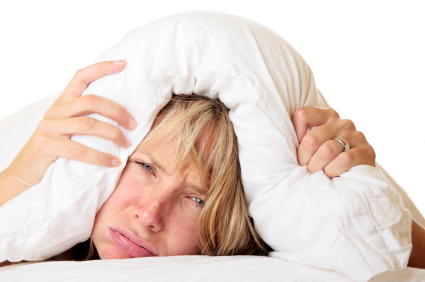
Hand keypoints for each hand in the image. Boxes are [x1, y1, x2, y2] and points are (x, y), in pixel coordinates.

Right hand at [5, 60, 136, 190]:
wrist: (25, 173)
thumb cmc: (55, 152)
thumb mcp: (69, 130)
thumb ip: (86, 120)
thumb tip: (121, 118)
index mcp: (63, 103)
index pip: (81, 77)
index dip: (102, 68)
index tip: (123, 64)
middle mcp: (56, 111)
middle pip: (91, 101)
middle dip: (117, 111)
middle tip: (133, 124)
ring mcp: (50, 127)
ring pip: (89, 124)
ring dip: (113, 135)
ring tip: (127, 144)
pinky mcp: (47, 145)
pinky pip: (80, 150)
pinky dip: (101, 157)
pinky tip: (114, 162)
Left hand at [291, 106, 375, 177]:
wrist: (354, 178)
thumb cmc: (323, 160)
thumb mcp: (310, 147)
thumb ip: (300, 138)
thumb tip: (283, 140)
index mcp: (325, 115)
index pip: (302, 115)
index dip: (296, 137)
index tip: (299, 150)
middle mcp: (342, 122)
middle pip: (311, 139)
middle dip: (305, 159)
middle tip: (308, 167)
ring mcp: (356, 135)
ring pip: (326, 151)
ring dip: (319, 167)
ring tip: (320, 172)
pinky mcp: (367, 151)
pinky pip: (343, 160)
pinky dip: (333, 171)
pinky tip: (333, 173)